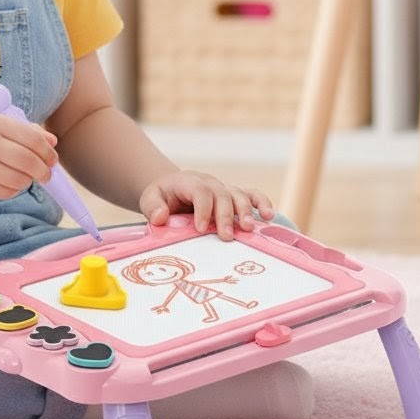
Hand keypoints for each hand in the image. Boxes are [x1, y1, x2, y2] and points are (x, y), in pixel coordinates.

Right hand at [0, 113, 57, 198]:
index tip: (52, 159)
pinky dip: (14, 189)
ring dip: (28, 180)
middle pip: (28, 162)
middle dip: (43, 170)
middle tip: (46, 173)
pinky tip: (9, 182)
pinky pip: (6, 192)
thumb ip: (25, 131)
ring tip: (25, 176)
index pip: (32, 140)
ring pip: (20, 180)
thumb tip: (53, 143)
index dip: (47, 152)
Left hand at [139, 170, 273, 240]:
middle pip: (222, 194)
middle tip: (226, 236)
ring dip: (246, 211)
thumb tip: (161, 217)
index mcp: (189, 182)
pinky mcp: (233, 197)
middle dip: (225, 215)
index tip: (199, 228)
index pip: (200, 191)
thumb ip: (153, 207)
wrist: (171, 189)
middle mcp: (209, 183)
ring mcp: (223, 189)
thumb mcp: (150, 199)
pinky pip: (251, 195)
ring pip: (239, 195)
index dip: (202, 209)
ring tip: (249, 228)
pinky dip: (261, 202)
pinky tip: (269, 216)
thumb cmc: (162, 197)